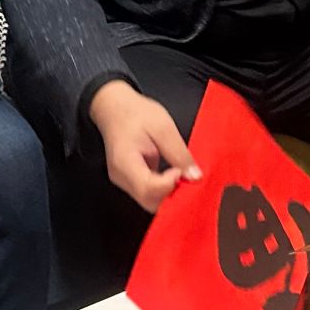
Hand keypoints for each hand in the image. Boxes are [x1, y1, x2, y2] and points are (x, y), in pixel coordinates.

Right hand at [90, 81, 200, 212]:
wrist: (114, 107)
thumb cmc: (135, 113)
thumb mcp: (163, 127)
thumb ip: (178, 154)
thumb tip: (195, 177)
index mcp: (125, 161)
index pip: (148, 188)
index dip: (170, 184)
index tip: (180, 169)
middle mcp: (121, 177)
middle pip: (149, 201)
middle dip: (171, 194)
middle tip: (185, 175)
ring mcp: (123, 181)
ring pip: (149, 201)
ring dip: (168, 193)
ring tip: (179, 173)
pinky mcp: (128, 180)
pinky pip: (147, 193)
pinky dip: (163, 189)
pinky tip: (172, 176)